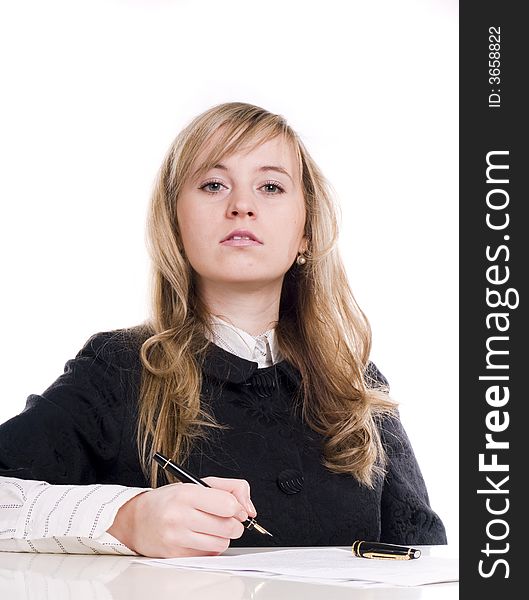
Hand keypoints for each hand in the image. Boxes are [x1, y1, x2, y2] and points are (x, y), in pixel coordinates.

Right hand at [107, 477, 256, 557]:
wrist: (137, 519)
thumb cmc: (170, 500)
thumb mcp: (198, 483)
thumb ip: (230, 488)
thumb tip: (249, 509)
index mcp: (187, 494)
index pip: (227, 505)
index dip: (239, 508)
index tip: (238, 509)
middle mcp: (180, 516)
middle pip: (228, 527)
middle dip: (235, 524)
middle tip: (227, 519)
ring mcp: (177, 538)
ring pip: (221, 543)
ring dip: (223, 536)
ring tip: (212, 527)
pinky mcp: (175, 555)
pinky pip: (209, 555)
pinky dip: (211, 547)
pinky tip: (200, 537)